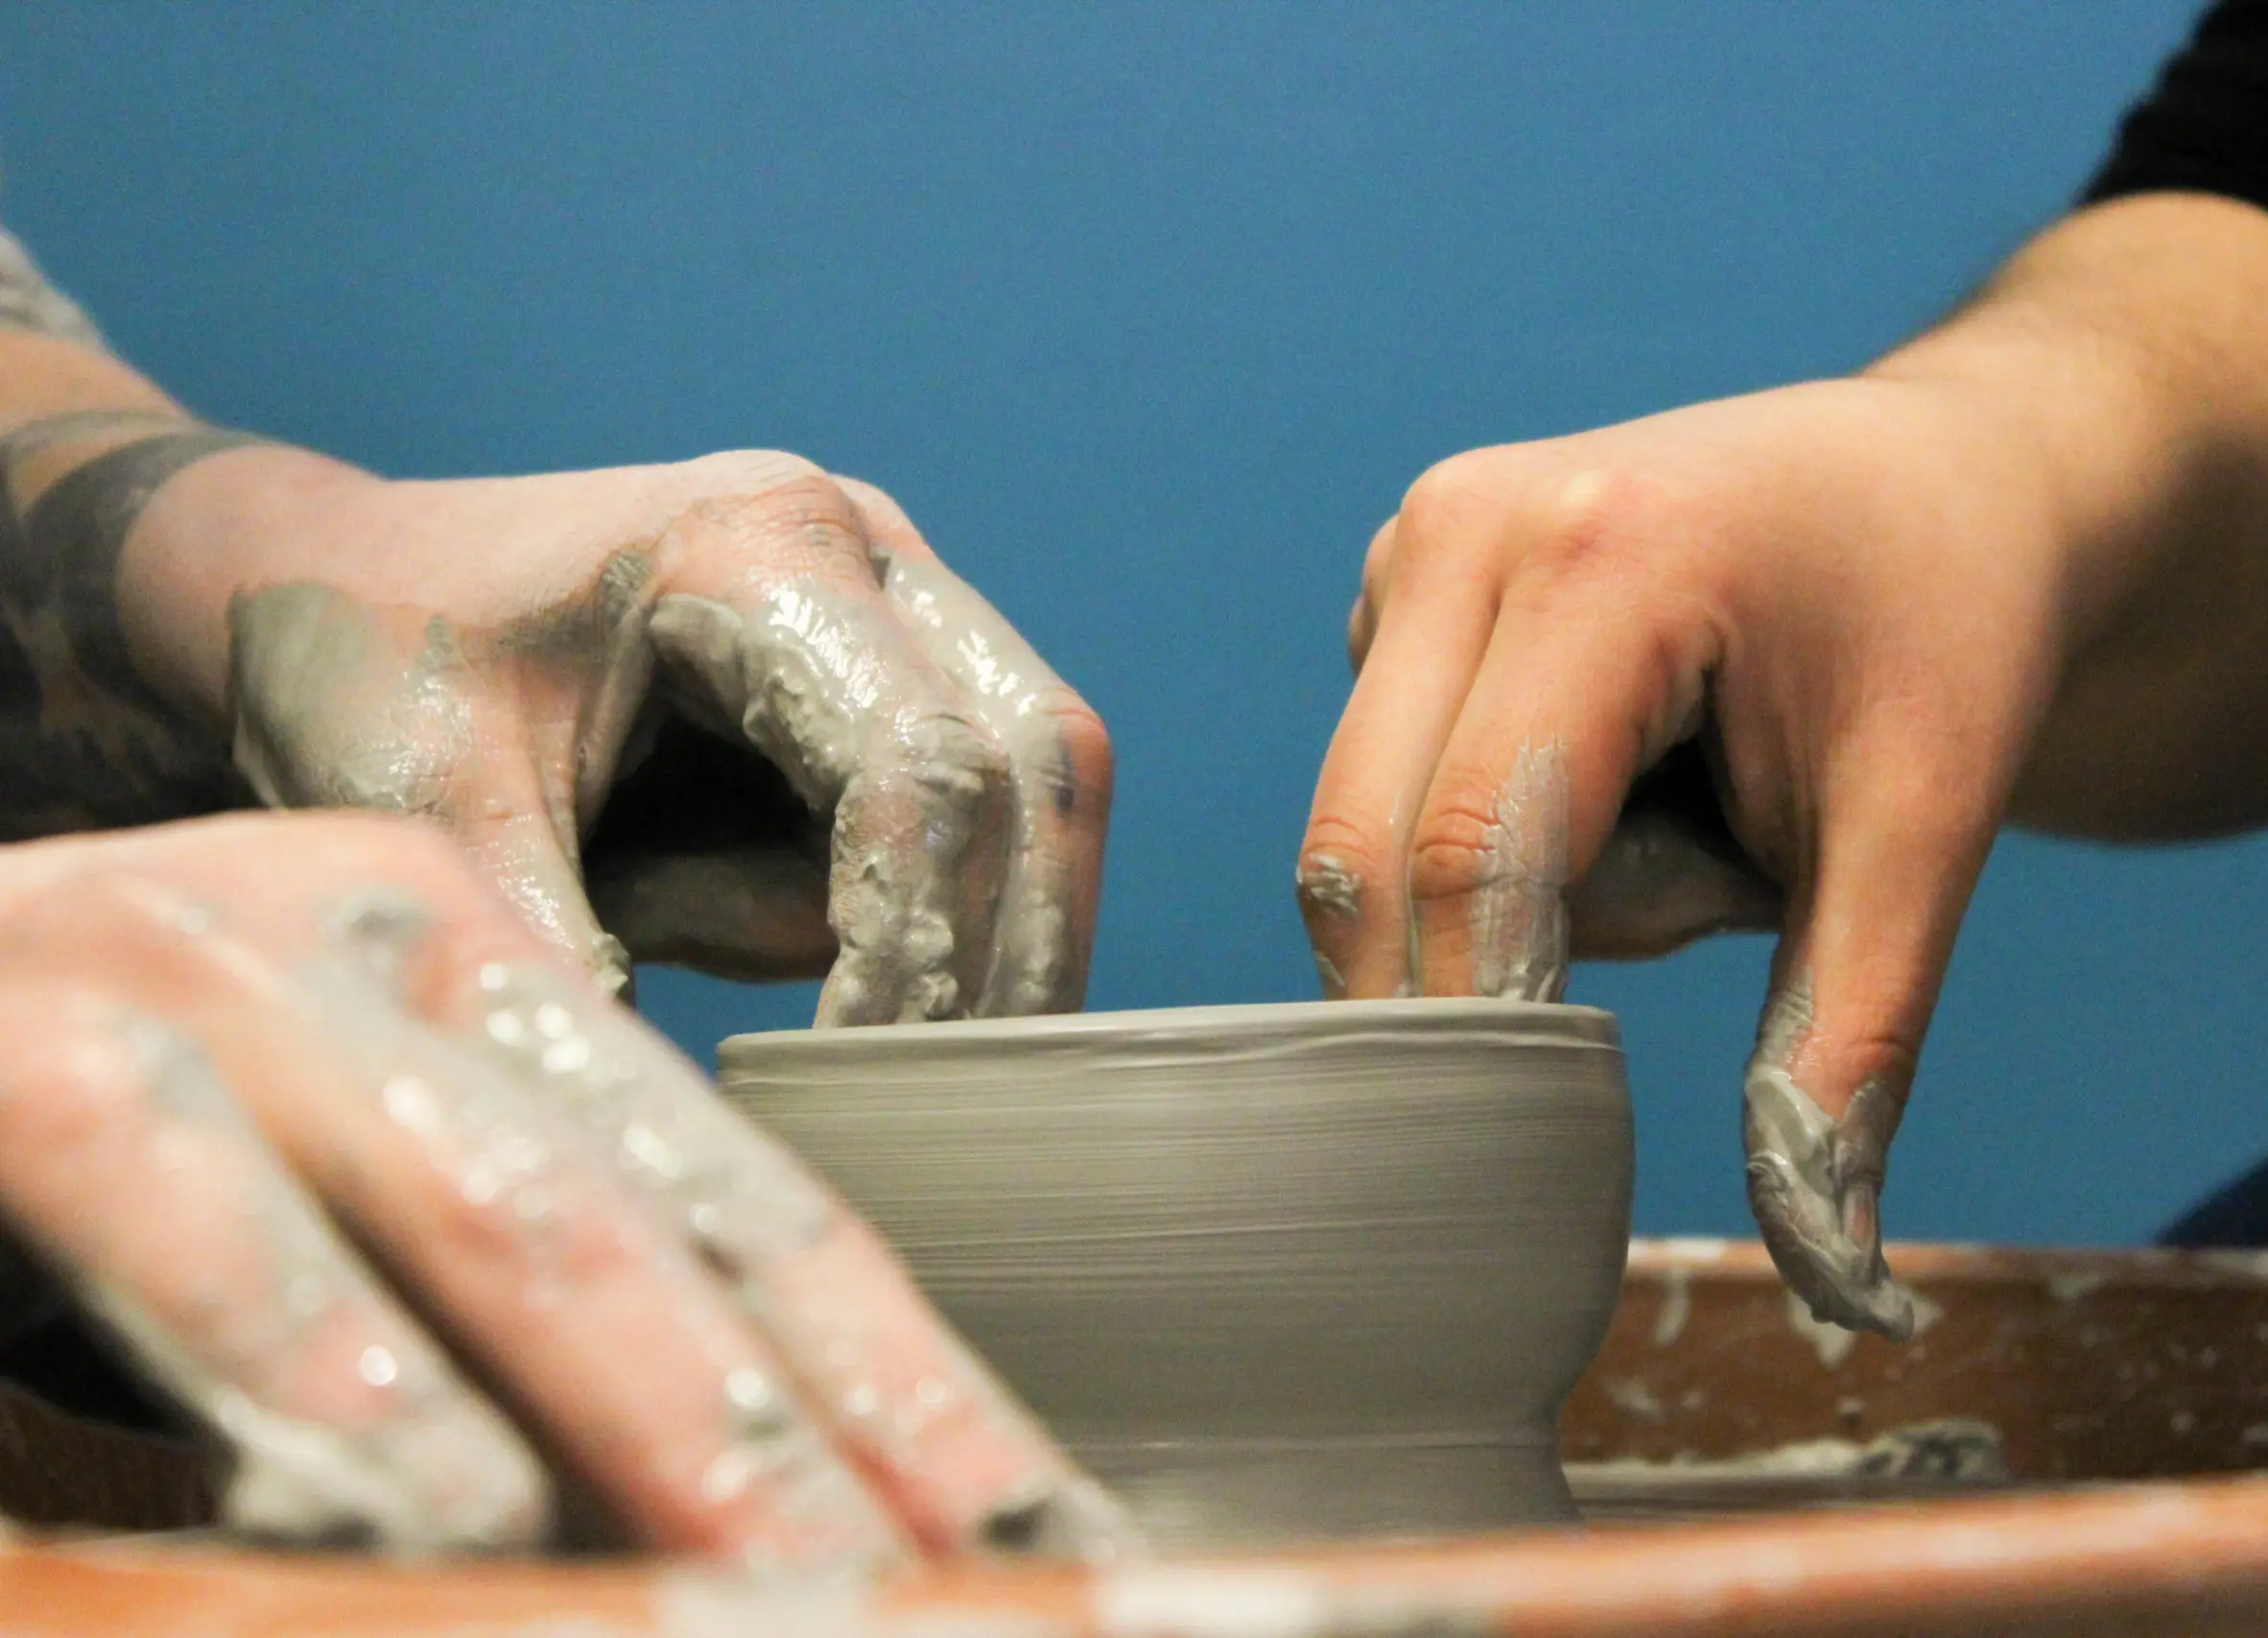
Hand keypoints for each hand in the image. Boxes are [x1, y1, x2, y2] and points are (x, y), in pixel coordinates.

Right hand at [0, 811, 1132, 1559]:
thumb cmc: (72, 1138)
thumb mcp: (321, 1230)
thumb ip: (500, 1348)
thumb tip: (714, 1522)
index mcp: (490, 972)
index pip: (755, 1203)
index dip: (908, 1382)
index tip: (1043, 1531)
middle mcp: (387, 941)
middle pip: (681, 1219)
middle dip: (851, 1426)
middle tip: (1001, 1576)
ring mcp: (212, 966)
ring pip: (502, 1208)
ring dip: (665, 1422)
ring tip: (801, 1587)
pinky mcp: (21, 1031)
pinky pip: (190, 1198)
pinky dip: (325, 1367)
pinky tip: (445, 1506)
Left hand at [116, 443, 1109, 1018]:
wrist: (329, 585)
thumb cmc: (369, 667)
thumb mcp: (429, 819)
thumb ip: (557, 951)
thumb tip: (676, 1136)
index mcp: (757, 542)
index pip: (922, 764)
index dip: (916, 943)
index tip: (850, 1081)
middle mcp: (865, 549)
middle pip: (1043, 763)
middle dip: (1002, 948)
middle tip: (936, 1103)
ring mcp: (893, 602)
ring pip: (1027, 803)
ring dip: (927, 925)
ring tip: (676, 922)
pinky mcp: (889, 670)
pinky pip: (962, 822)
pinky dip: (882, 910)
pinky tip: (703, 898)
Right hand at [1299, 377, 2076, 1337]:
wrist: (1937, 476)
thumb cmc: (1945, 631)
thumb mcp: (1927, 829)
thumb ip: (1850, 1037)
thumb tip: (1825, 1260)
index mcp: (1600, 554)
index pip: (1473, 849)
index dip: (1495, 1017)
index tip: (1547, 1150)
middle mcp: (1465, 527)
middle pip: (1377, 854)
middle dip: (1510, 953)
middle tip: (1712, 894)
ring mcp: (1415, 545)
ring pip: (1384, 843)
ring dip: (1528, 892)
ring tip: (1693, 797)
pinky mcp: (1397, 586)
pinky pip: (1393, 793)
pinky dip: (1499, 836)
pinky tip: (1623, 756)